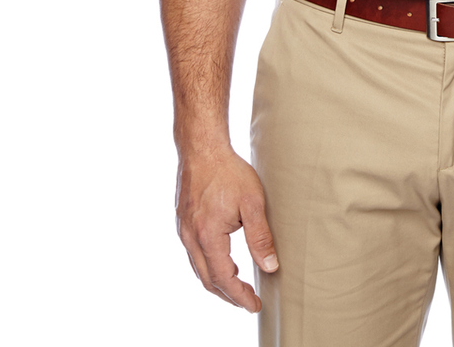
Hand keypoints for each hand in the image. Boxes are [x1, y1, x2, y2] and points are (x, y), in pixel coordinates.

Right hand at [174, 147, 277, 311]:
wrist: (202, 147)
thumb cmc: (228, 171)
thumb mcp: (252, 202)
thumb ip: (260, 237)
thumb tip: (270, 266)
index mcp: (207, 236)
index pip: (224, 278)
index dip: (239, 296)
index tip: (255, 305)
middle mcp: (191, 237)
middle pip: (207, 280)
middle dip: (228, 295)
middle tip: (248, 301)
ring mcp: (184, 230)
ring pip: (198, 268)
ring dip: (218, 281)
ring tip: (239, 284)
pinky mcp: (183, 221)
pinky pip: (194, 254)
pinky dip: (209, 265)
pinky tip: (224, 259)